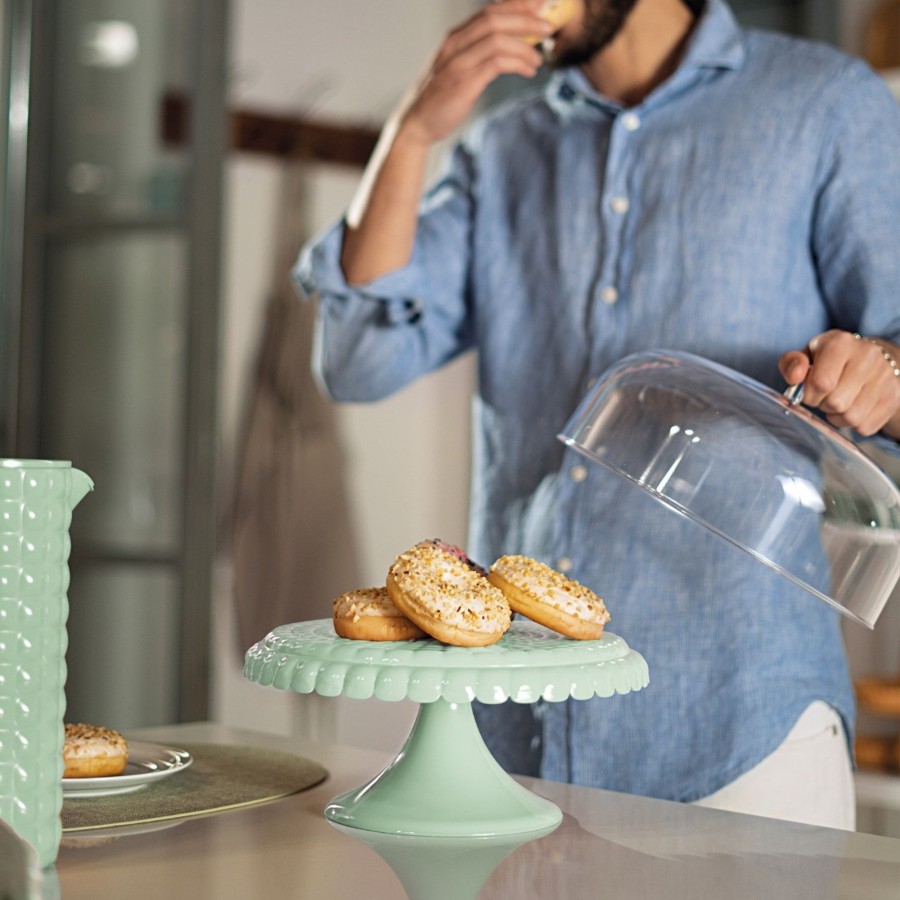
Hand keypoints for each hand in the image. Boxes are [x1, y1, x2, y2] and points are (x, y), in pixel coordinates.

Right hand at [395, 0, 551, 147]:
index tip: (541, 3)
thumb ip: (481, 54)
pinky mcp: (464, 81)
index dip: (517, 3)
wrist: (419, 123)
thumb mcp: (461, 68)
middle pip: (495, 18)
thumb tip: (514, 46)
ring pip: (498, 38)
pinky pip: (497, 63)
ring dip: (525, 45)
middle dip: (526, 18)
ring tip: (539, 58)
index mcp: (456, 37)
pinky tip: (529, 71)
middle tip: (548, 26)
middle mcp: (456, 43)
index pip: (490, 10)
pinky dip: (518, 63)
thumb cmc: (443, 97)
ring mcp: (458, 61)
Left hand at [779, 329, 899, 437]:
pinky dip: (853, 424)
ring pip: (852, 418)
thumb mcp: (808, 355)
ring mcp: (885, 377)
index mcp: (841, 343)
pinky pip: (865, 426)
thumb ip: (792, 363)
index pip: (821, 383)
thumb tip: (795, 377)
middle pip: (836, 402)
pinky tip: (852, 407)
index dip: (809, 394)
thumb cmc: (831, 360)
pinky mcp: (894, 397)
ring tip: (838, 401)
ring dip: (837, 416)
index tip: (809, 390)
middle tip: (824, 396)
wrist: (871, 360)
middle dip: (823, 404)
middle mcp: (868, 357)